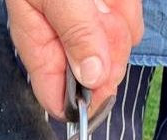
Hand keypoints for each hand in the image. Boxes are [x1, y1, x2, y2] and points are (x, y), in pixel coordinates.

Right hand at [5, 0, 143, 118]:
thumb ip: (75, 32)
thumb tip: (91, 78)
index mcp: (37, 44)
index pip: (55, 97)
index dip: (81, 102)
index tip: (102, 89)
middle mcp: (61, 42)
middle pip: (94, 77)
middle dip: (107, 49)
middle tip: (102, 17)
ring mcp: (87, 28)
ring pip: (116, 52)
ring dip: (118, 24)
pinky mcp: (107, 14)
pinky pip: (129, 27)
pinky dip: (127, 8)